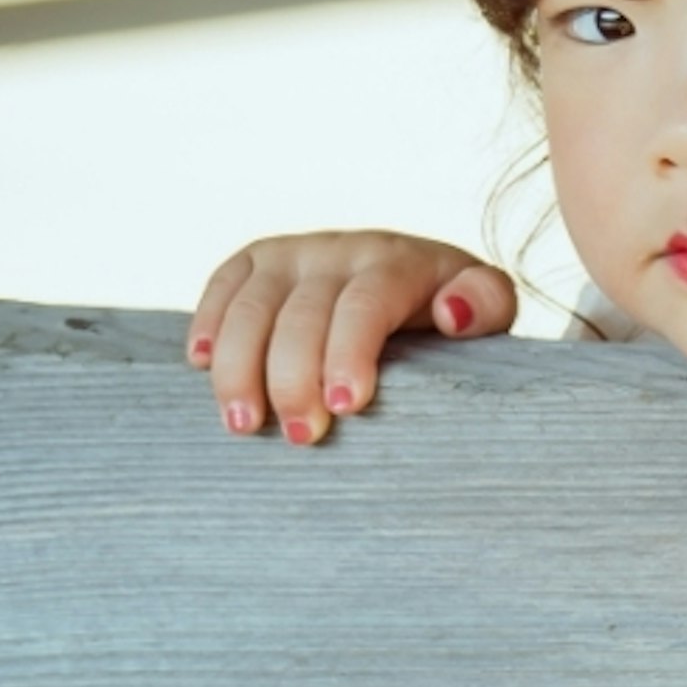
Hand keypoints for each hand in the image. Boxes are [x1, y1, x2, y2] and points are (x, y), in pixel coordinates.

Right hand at [189, 231, 513, 441]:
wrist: (417, 274)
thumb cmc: (451, 309)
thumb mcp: (488, 307)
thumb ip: (486, 305)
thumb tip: (451, 313)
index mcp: (396, 261)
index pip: (364, 303)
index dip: (347, 352)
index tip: (343, 406)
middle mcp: (338, 250)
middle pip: (301, 313)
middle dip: (293, 376)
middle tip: (300, 436)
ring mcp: (291, 254)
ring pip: (251, 306)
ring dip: (238, 365)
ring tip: (244, 424)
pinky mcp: (255, 262)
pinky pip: (221, 285)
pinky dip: (205, 323)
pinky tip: (198, 366)